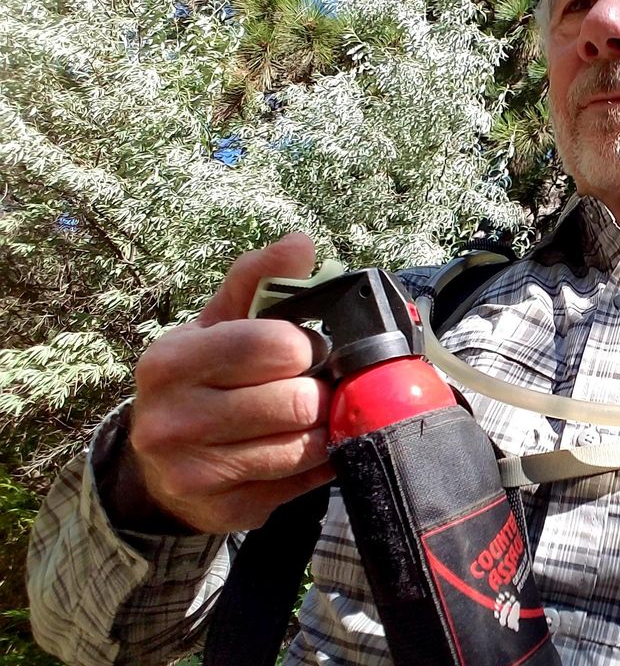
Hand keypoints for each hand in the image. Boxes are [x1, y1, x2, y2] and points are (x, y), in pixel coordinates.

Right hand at [127, 233, 334, 533]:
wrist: (161, 462)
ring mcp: (195, 472)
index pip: (269, 345)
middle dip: (319, 389)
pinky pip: (304, 482)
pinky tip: (308, 446)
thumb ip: (257, 280)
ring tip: (315, 413)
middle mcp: (172, 420)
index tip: (308, 346)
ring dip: (324, 427)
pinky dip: (320, 462)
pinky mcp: (226, 511)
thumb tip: (300, 242)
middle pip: (294, 400)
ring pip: (303, 446)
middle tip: (318, 384)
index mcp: (170, 362)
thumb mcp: (218, 323)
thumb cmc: (204, 376)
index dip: (306, 345)